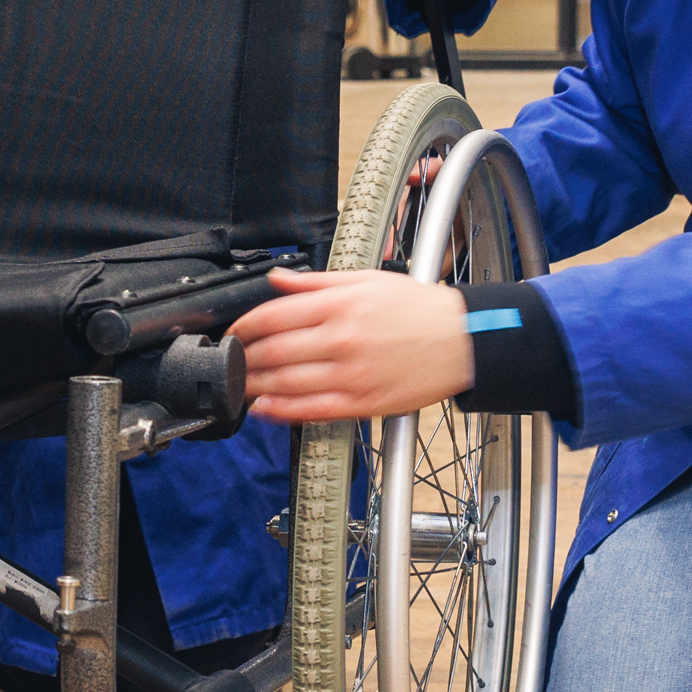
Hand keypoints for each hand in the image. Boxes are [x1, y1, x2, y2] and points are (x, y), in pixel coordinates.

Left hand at [227, 268, 475, 421]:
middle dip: (243, 358)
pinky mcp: (363, 403)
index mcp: (340, 306)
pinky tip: (265, 409)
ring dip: (254, 386)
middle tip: (228, 362)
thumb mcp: (366, 280)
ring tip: (237, 385)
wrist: (463, 339)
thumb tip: (275, 279)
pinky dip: (283, 412)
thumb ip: (315, 283)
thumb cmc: (417, 308)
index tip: (232, 333)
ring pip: (287, 384)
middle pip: (274, 351)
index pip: (273, 316)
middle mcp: (342, 340)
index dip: (243, 327)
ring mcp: (352, 375)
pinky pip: (313, 410)